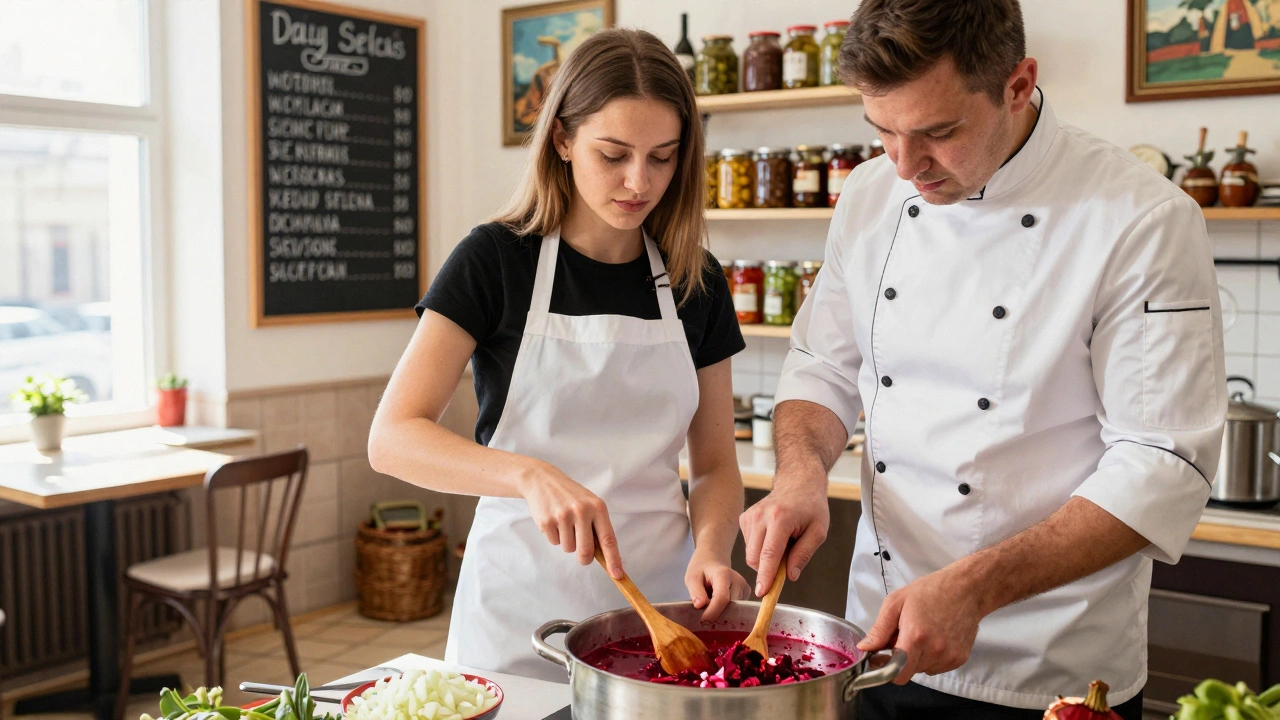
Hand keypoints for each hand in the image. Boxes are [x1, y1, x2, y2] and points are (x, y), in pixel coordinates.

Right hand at [518, 459, 623, 578]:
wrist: (542, 480)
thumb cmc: (571, 496)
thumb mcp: (589, 504)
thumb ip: (597, 527)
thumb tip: (606, 556)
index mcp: (597, 507)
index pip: (608, 539)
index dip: (614, 559)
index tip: (617, 575)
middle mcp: (582, 511)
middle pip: (585, 551)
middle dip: (584, 559)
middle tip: (582, 556)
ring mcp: (563, 516)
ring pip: (568, 548)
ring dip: (567, 542)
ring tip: (564, 524)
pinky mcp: (547, 521)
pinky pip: (554, 542)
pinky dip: (555, 536)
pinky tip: (554, 521)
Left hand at [685, 550, 748, 622]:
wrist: (713, 560)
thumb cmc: (701, 569)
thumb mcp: (692, 577)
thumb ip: (695, 591)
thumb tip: (700, 606)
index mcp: (723, 574)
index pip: (722, 598)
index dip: (712, 613)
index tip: (703, 622)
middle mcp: (738, 580)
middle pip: (731, 606)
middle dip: (717, 615)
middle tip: (704, 620)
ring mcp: (745, 587)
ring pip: (735, 610)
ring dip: (722, 614)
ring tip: (710, 610)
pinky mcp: (747, 594)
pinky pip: (738, 609)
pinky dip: (727, 612)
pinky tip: (718, 607)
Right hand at [739, 472, 829, 595]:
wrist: (798, 483)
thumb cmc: (811, 507)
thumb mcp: (818, 532)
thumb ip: (804, 554)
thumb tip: (790, 576)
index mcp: (780, 519)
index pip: (769, 554)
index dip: (766, 576)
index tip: (762, 592)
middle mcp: (760, 516)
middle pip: (755, 557)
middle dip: (767, 569)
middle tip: (787, 563)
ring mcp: (750, 516)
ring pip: (750, 554)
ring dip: (765, 558)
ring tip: (783, 543)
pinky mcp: (744, 518)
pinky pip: (748, 545)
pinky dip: (760, 549)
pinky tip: (773, 537)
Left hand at [856, 565, 984, 683]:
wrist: (965, 589)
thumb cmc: (930, 591)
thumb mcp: (896, 603)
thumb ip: (879, 630)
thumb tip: (864, 649)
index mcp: (916, 637)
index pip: (898, 674)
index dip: (887, 669)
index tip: (883, 658)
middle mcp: (935, 651)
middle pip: (909, 671)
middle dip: (902, 658)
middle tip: (905, 636)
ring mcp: (950, 656)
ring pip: (923, 669)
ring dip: (918, 658)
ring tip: (922, 634)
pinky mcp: (960, 658)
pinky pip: (938, 667)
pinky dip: (932, 657)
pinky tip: (935, 638)